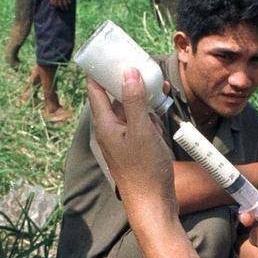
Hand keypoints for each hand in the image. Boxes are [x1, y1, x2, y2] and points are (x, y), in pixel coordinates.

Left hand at [87, 69, 178, 224]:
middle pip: (114, 97)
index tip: (109, 53)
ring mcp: (124, 139)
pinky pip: (140, 123)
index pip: (95, 90)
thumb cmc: (145, 170)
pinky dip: (149, 113)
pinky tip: (161, 107)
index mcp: (105, 124)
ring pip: (130, 109)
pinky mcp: (136, 147)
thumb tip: (128, 72)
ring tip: (159, 83)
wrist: (153, 204)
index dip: (100, 70)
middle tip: (140, 62)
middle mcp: (111, 130)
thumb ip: (134, 101)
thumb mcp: (142, 131)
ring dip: (142, 97)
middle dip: (127, 80)